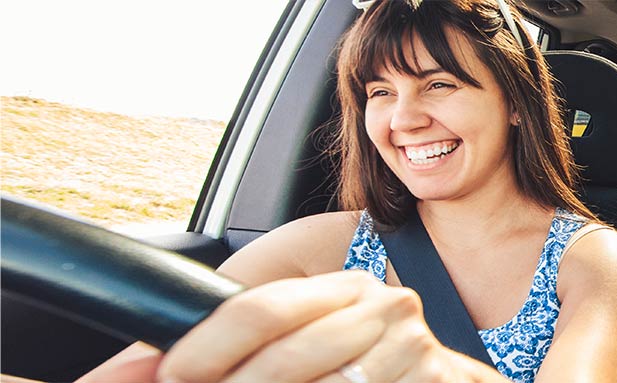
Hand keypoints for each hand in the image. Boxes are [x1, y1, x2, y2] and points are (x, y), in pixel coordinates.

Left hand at [155, 270, 505, 382]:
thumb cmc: (372, 373)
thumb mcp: (307, 349)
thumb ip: (232, 350)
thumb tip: (123, 371)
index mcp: (341, 288)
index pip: (262, 305)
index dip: (208, 344)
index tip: (169, 375)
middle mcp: (381, 305)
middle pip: (285, 353)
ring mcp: (412, 345)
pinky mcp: (435, 377)